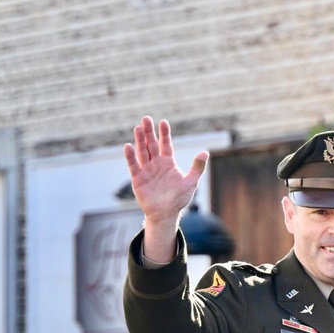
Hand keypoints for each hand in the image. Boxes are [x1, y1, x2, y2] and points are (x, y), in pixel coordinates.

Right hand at [123, 116, 208, 262]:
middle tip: (146, 118)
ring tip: (138, 128)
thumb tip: (204, 152)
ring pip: (142, 152)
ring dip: (140, 140)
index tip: (163, 122)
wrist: (166, 214)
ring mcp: (146, 170)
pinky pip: (133, 166)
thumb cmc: (179, 199)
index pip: (166, 144)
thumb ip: (197, 167)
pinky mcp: (138, 179)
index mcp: (168, 163)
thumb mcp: (191, 182)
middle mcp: (156, 164)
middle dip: (149, 132)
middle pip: (152, 144)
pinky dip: (130, 157)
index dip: (164, 133)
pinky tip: (128, 146)